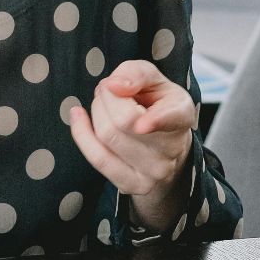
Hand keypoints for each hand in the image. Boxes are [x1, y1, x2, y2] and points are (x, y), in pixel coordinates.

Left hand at [69, 60, 195, 230]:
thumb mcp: (153, 79)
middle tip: (109, 89)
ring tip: (104, 104)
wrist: (165, 146)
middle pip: (123, 120)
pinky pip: (97, 158)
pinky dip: (81, 134)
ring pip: (107, 135)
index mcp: (181, 114)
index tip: (142, 124)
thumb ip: (136, 73)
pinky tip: (78, 116)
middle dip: (107, 97)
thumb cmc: (157, 104)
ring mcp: (153, 172)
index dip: (157, 121)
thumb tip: (113, 86)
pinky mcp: (131, 185)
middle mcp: (172, 148)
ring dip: (96, 112)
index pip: (171, 117)